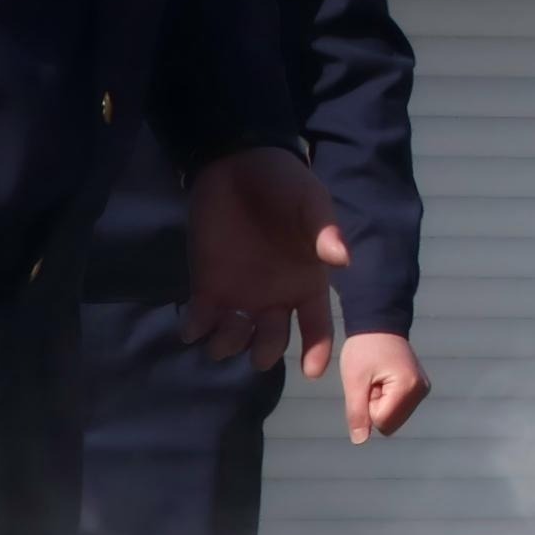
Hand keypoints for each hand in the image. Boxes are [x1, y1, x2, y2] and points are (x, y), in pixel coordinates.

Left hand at [186, 145, 347, 377]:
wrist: (237, 163)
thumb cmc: (284, 184)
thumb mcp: (310, 203)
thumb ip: (324, 231)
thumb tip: (343, 261)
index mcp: (307, 283)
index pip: (316, 325)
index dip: (317, 349)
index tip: (313, 372)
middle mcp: (275, 297)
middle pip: (273, 337)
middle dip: (266, 351)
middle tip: (259, 356)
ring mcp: (239, 294)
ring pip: (236, 334)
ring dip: (229, 344)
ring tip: (221, 342)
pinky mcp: (207, 285)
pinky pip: (201, 318)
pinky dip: (195, 328)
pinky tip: (191, 328)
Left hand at [336, 330, 429, 442]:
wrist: (379, 324)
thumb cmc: (364, 349)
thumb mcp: (354, 380)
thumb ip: (357, 412)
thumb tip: (359, 441)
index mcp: (408, 387)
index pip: (381, 421)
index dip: (367, 406)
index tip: (367, 383)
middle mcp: (421, 391)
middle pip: (390, 423)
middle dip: (375, 406)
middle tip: (371, 381)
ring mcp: (423, 390)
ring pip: (394, 418)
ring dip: (381, 403)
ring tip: (377, 379)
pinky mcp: (420, 389)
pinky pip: (399, 409)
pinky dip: (388, 399)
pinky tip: (385, 380)